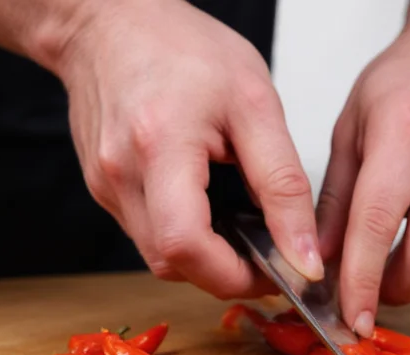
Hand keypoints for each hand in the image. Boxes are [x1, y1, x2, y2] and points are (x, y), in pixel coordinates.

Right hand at [54, 0, 322, 297]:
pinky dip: (188, 239)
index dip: (234, 275)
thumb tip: (304, 254)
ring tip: (246, 233)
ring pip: (159, 257)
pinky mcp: (105, 190)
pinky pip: (149, 235)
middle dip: (226, 275)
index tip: (276, 272)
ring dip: (207, 260)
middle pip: (171, 263)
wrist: (111, 22)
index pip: (187, 244)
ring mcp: (106, 187)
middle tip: (269, 259)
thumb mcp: (255, 105)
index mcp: (159, 146)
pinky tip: (213, 213)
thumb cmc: (182, 48)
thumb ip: (283, 185)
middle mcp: (121, 174)